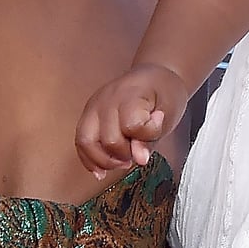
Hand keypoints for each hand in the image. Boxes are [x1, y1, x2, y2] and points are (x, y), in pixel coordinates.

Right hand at [74, 64, 189, 176]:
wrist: (153, 76)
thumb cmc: (163, 92)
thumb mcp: (168, 113)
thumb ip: (152, 137)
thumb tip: (138, 159)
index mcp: (129, 94)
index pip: (131, 126)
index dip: (146, 135)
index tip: (157, 129)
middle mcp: (105, 100)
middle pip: (107, 139)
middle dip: (125, 154)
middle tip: (139, 152)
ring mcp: (93, 107)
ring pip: (85, 142)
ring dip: (104, 160)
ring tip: (122, 163)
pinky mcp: (88, 115)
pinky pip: (80, 142)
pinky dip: (89, 159)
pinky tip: (101, 170)